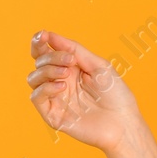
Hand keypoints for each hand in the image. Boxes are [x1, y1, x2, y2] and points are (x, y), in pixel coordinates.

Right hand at [27, 29, 142, 152]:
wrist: (123, 123)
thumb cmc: (116, 95)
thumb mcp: (98, 65)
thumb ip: (74, 50)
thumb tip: (50, 35)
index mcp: (70, 68)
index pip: (46, 52)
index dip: (40, 42)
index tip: (42, 35)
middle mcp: (59, 81)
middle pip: (39, 62)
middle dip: (50, 56)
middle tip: (70, 60)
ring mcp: (55, 98)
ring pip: (33, 78)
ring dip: (47, 70)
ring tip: (66, 73)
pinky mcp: (52, 114)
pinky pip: (37, 97)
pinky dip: (46, 88)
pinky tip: (62, 86)